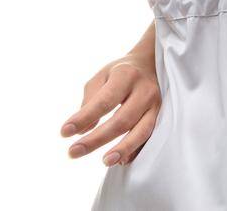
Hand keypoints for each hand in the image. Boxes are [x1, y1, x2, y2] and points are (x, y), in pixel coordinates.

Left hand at [60, 52, 160, 166]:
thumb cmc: (120, 73)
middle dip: (96, 139)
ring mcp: (156, 104)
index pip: (104, 101)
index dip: (84, 118)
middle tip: (73, 152)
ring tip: (105, 162)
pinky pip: (150, 137)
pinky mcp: (162, 116)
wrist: (151, 64)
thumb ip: (90, 101)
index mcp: (126, 76)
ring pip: (142, 131)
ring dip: (123, 148)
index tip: (64, 132)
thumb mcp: (102, 76)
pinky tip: (121, 161)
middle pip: (121, 120)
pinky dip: (136, 150)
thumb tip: (83, 131)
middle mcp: (144, 90)